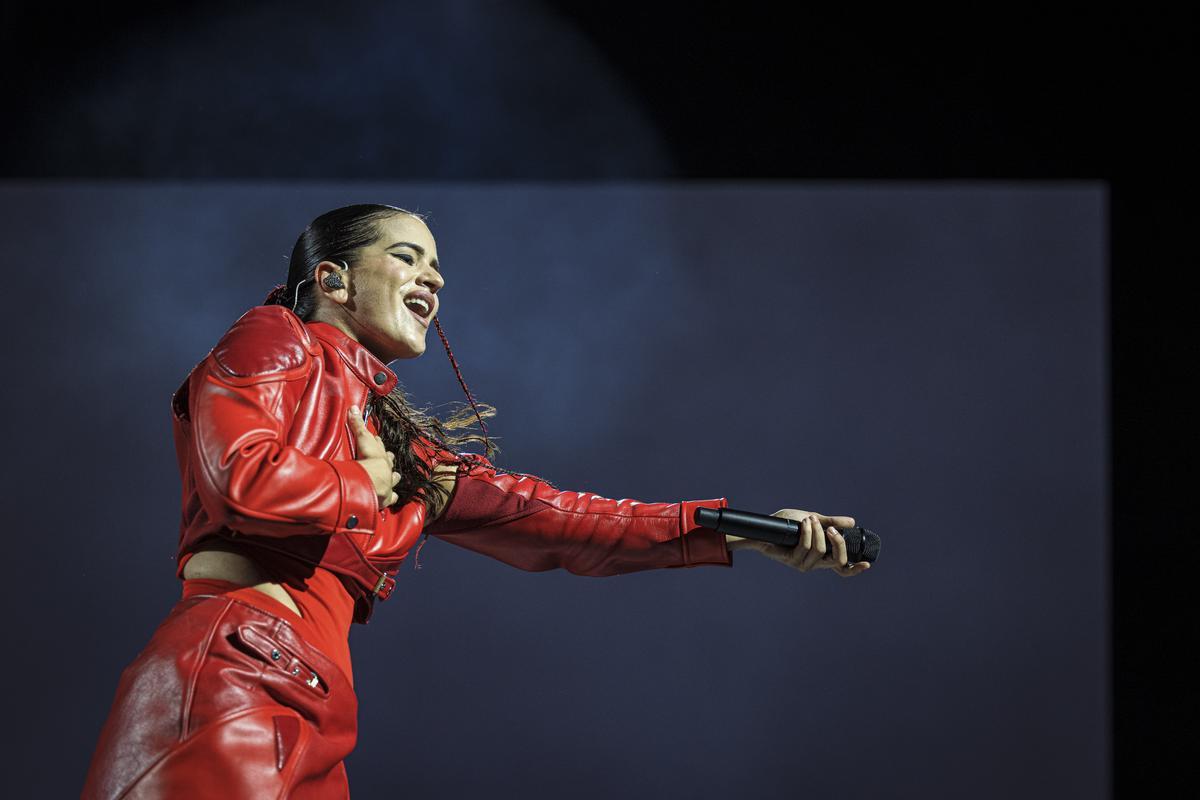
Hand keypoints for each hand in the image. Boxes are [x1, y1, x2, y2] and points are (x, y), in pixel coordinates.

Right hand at [348, 406, 400, 508]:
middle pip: (389, 461)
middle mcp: (387, 468)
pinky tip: (392, 497)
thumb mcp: (362, 438)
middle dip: (388, 459)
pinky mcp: (387, 497)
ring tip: (392, 476)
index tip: (376, 439)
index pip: (379, 446)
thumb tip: (353, 407)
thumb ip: (357, 424)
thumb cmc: (368, 459)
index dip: (377, 442)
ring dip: (393, 477)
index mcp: (380, 455)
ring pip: (394, 478)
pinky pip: (392, 497)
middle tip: (386, 458)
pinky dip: (391, 497)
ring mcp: (389, 483)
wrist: (373, 480)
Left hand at [728, 509, 870, 576]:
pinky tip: (805, 523)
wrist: (766, 526)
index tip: (867, 564)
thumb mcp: (814, 520)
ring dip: (817, 531)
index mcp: (823, 557)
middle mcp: (815, 564)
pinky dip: (807, 532)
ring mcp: (803, 564)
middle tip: (829, 526)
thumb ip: (832, 522)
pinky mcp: (791, 559)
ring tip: (810, 519)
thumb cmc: (789, 525)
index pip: (842, 569)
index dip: (855, 569)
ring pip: (820, 550)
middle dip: (837, 541)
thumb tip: (852, 522)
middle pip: (837, 560)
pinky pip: (805, 547)